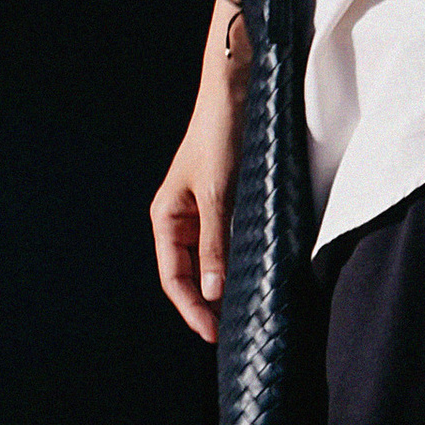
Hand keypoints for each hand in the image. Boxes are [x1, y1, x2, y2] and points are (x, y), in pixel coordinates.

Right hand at [151, 42, 244, 344]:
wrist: (238, 89)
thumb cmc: (220, 136)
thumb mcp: (219, 195)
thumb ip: (215, 245)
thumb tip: (212, 294)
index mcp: (167, 217)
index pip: (174, 278)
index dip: (192, 310)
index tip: (215, 335)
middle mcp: (183, 218)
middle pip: (191, 275)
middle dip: (208, 304)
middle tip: (234, 332)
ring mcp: (207, 211)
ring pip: (213, 260)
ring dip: (226, 284)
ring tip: (246, 311)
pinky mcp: (230, 202)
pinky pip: (231, 241)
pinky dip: (240, 261)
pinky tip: (256, 275)